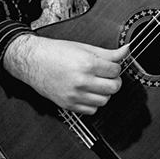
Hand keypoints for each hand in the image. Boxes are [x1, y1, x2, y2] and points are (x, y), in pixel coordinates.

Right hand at [2, 35, 128, 114]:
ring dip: (104, 93)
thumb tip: (126, 51)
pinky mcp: (69, 104)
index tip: (110, 66)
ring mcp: (75, 95)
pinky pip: (92, 110)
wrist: (33, 61)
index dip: (115, 67)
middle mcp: (82, 81)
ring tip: (96, 84)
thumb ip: (107, 53)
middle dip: (114, 81)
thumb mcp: (84, 48)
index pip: (116, 70)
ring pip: (104, 100)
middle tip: (107, 76)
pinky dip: (93, 103)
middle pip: (113, 87)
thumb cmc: (56, 53)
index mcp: (87, 64)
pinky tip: (88, 93)